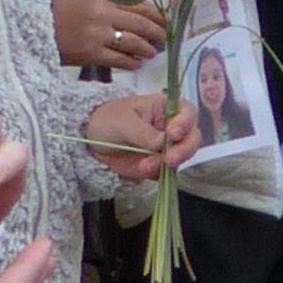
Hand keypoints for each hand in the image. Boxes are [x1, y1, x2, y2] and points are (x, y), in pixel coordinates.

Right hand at [52, 0, 165, 70]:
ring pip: (134, 43)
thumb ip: (115, 3)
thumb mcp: (90, 0)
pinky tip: (136, 63)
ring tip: (151, 52)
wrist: (35, 29)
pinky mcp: (92, 54)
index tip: (165, 21)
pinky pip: (121, 60)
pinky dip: (133, 62)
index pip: (140, 4)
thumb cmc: (65, 14)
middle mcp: (102, 14)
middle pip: (141, 24)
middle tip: (164, 39)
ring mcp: (98, 35)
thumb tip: (146, 12)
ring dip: (148, 49)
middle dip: (158, 33)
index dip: (157, 14)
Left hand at [82, 93, 198, 185]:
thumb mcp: (122, 121)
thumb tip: (163, 143)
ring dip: (167, 164)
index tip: (173, 133)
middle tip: (169, 159)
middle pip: (192, 138)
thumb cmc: (107, 120)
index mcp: (165, 108)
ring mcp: (168, 148)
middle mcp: (172, 127)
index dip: (185, 122)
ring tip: (144, 166)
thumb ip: (143, 132)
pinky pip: (168, 172)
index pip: (187, 112)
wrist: (91, 142)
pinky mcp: (160, 165)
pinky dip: (159, 174)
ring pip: (182, 157)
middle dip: (183, 150)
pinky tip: (143, 170)